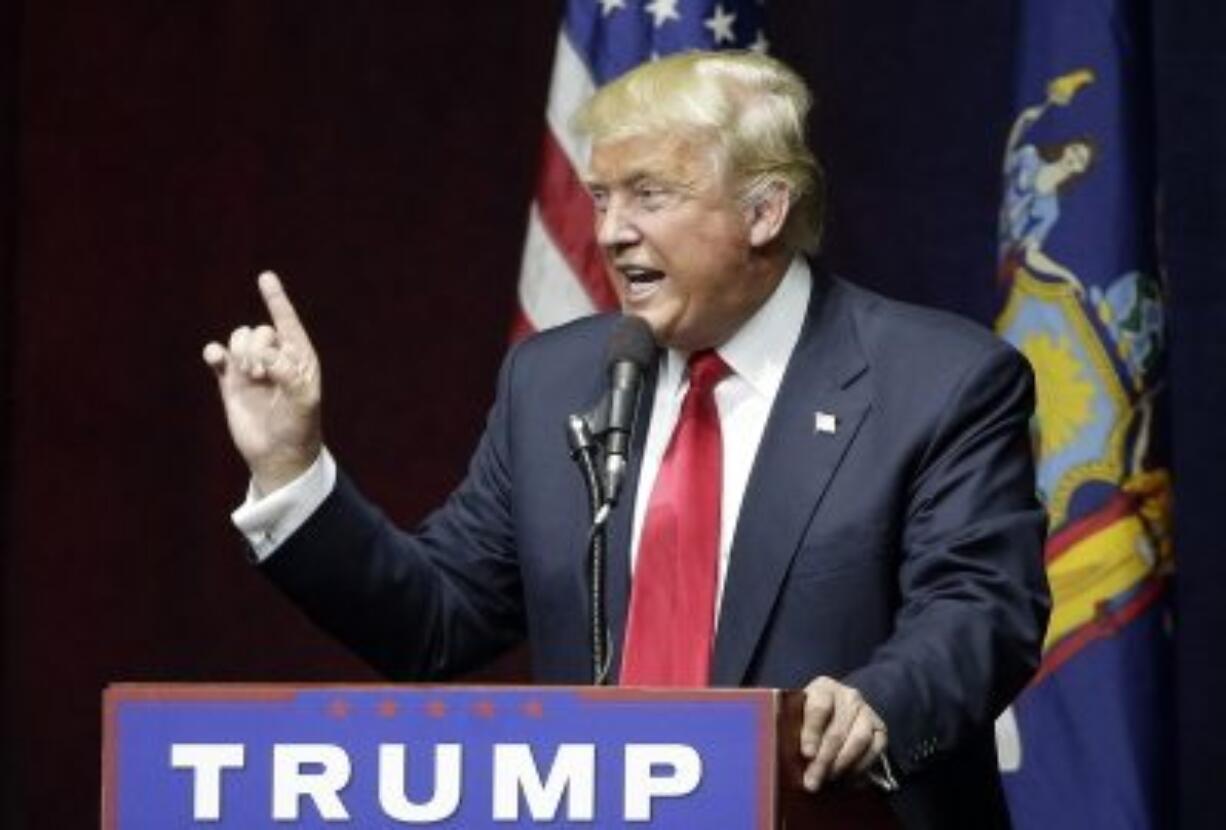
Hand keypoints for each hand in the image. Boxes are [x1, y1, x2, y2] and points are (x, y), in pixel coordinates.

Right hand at [203, 271, 322, 493]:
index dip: (276, 299)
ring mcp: (252, 368)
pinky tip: (215, 358)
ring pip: (239, 338)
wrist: (278, 454)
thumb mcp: (303, 401)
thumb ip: (289, 375)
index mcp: (298, 357)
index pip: (287, 322)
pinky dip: (214, 353)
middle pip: (260, 330)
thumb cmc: (299, 426)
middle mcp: (275, 358)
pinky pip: (217, 356)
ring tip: (249, 376)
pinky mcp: (230, 382)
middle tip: (260, 374)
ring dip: (241, 350)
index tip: (265, 277)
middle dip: (257, 346)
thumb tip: (265, 357)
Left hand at [799, 676, 887, 791]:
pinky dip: (861, 767)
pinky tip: (846, 778)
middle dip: (824, 760)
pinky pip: (875, 750)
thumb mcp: (798, 713)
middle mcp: (849, 696)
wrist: (838, 710)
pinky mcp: (880, 728)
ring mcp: (867, 711)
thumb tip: (785, 753)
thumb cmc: (809, 715)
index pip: (819, 707)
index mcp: (824, 688)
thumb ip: (793, 726)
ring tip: (828, 779)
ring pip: (859, 740)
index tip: (806, 754)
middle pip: (838, 729)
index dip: (812, 731)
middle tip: (812, 781)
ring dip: (842, 764)